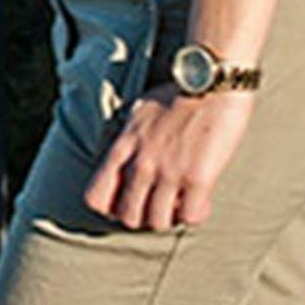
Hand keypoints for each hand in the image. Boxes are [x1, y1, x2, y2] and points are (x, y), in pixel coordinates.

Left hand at [83, 83, 253, 230]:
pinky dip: (194, 215)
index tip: (127, 201)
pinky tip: (199, 200)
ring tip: (179, 203)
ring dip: (169, 218)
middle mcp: (141, 162)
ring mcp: (169, 172)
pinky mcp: (199, 178)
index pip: (96, 196)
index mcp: (122, 146)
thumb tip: (123, 160)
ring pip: (158, 223)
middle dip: (142, 216)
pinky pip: (190, 218)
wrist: (208, 81)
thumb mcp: (137, 115)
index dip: (110, 206)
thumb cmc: (175, 94)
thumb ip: (128, 141)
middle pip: (128, 216)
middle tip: (157, 205)